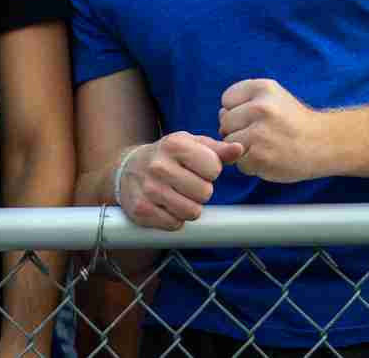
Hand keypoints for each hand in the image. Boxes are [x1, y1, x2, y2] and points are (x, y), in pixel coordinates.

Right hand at [116, 133, 244, 229]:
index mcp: (175, 144)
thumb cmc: (168, 156)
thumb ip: (218, 149)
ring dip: (189, 207)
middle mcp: (159, 165)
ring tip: (178, 195)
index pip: (214, 168)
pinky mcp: (142, 210)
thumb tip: (240, 149)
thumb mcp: (191, 144)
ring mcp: (149, 189)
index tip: (198, 169)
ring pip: (192, 212)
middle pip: (205, 193)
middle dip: (201, 191)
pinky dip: (174, 219)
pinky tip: (166, 205)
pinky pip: (175, 224)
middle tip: (187, 184)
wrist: (128, 168)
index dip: (211, 172)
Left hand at [218, 78, 328, 182]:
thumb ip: (246, 100)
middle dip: (237, 130)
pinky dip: (250, 164)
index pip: (227, 99)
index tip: (254, 117)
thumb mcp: (274, 96)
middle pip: (225, 121)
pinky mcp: (260, 157)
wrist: (323, 144)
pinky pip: (239, 162)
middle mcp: (260, 108)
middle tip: (260, 134)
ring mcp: (259, 133)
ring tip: (264, 146)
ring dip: (242, 149)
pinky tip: (268, 158)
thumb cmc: (294, 121)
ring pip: (229, 142)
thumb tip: (221, 115)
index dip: (236, 110)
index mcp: (263, 88)